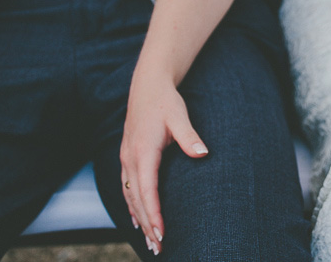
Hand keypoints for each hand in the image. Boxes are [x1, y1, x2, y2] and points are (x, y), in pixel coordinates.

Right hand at [120, 67, 208, 254]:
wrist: (147, 86)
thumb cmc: (165, 101)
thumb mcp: (179, 115)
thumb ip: (189, 135)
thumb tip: (203, 153)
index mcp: (143, 150)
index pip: (147, 189)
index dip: (154, 213)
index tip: (161, 232)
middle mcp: (130, 158)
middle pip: (136, 199)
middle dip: (147, 225)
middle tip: (158, 247)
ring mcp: (126, 158)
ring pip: (130, 196)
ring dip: (139, 220)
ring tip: (150, 242)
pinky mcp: (127, 157)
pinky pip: (127, 188)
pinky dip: (132, 207)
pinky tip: (137, 221)